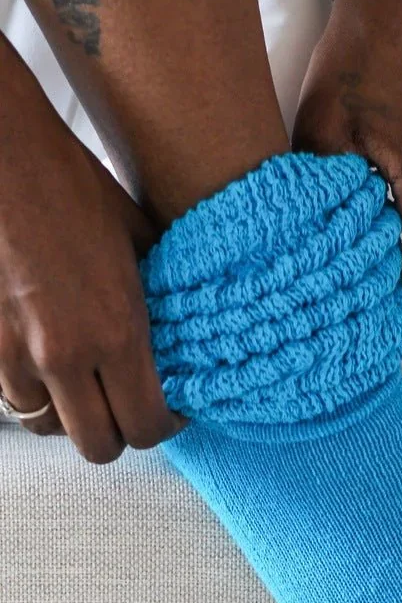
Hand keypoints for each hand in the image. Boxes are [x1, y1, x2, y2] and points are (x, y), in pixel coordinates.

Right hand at [0, 47, 183, 462]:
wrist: (3, 155)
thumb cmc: (70, 185)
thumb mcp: (138, 241)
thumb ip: (159, 298)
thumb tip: (182, 329)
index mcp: (116, 332)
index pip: (146, 427)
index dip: (165, 428)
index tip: (172, 410)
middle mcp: (65, 355)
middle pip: (98, 447)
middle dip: (118, 434)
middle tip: (128, 408)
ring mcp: (16, 353)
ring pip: (47, 426)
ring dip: (68, 414)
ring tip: (83, 385)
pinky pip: (11, 397)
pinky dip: (30, 391)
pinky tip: (44, 365)